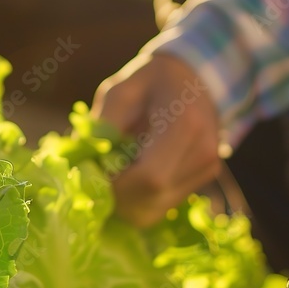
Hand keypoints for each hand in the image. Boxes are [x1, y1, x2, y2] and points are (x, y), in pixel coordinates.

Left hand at [92, 53, 222, 226]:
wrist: (193, 77)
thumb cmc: (150, 81)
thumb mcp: (119, 92)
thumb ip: (101, 128)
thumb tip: (80, 164)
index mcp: (184, 125)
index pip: (149, 178)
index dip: (114, 185)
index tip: (88, 172)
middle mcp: (203, 153)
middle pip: (151, 199)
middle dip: (114, 196)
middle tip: (93, 174)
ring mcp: (207, 170)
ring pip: (153, 210)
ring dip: (124, 200)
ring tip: (112, 170)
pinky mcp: (203, 180)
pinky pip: (160, 207)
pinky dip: (137, 199)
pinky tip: (130, 174)